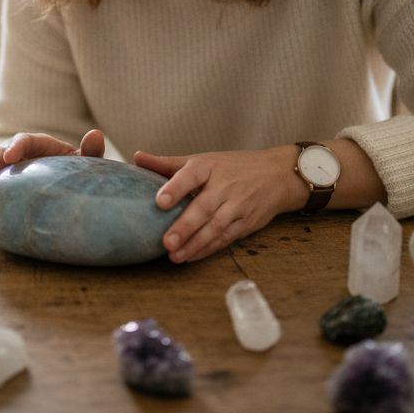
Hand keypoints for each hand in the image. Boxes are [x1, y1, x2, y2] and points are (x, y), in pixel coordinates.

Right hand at [0, 130, 104, 215]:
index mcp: (40, 146)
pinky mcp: (5, 192)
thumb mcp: (85, 162)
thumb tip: (96, 134)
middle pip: (0, 156)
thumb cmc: (80, 172)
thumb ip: (90, 150)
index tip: (10, 157)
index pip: (25, 140)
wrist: (73, 187)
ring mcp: (11, 174)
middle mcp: (21, 157)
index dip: (16, 146)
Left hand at [134, 145, 303, 263]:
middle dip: (185, 226)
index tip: (159, 202)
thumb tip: (136, 157)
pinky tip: (191, 256)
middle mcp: (225, 186)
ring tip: (175, 256)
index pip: (191, 176)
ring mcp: (238, 205)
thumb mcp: (202, 160)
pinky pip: (225, 238)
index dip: (175, 188)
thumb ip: (168, 163)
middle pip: (204, 207)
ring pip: (215, 227)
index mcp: (210, 166)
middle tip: (165, 242)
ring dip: (195, 244)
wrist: (277, 174)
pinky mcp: (246, 223)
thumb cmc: (232, 167)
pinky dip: (208, 249)